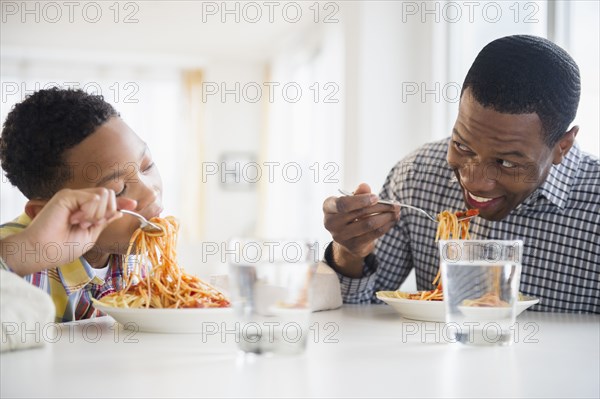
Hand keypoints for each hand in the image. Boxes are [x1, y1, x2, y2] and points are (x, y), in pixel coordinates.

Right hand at [1, 188, 136, 274]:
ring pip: (104, 195)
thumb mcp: (90, 235)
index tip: (134, 205)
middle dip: (106, 213)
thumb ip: (103, 222)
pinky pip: (94, 198)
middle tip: (88, 225)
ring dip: (97, 214)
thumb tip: (119, 212)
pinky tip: (75, 220)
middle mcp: (79, 200)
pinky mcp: (67, 195)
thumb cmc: (62, 248)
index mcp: (84, 209)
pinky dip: (90, 212)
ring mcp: (73, 196)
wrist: (43, 251)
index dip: (121, 202)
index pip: (107, 201)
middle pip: (109, 196)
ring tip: (79, 224)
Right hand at [322, 183, 399, 276]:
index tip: (376, 197)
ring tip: (396, 212)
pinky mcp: (353, 246)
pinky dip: (386, 226)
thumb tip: (364, 186)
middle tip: (395, 204)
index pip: (343, 204)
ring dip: (386, 217)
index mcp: (328, 207)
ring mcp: (341, 236)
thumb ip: (358, 193)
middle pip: (359, 213)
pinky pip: (374, 234)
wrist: (347, 238)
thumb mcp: (352, 201)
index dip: (361, 200)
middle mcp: (331, 223)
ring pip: (369, 224)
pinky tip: (393, 220)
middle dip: (380, 207)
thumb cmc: (350, 214)